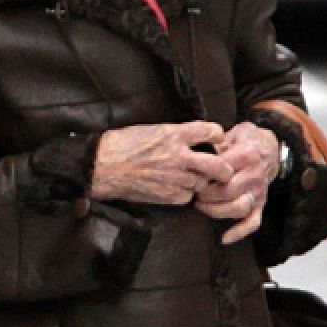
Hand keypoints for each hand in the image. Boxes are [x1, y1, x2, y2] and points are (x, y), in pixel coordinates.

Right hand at [91, 120, 229, 205]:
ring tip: (187, 179)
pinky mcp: (168, 196)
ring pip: (202, 183)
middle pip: (218, 164)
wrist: (101, 167)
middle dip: (224, 169)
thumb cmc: (121, 145)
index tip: (217, 140)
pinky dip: (184, 194)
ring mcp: (174, 178)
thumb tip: (193, 139)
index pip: (210, 131)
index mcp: (174, 135)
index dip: (218, 136)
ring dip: (199, 181)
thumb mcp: (151, 130)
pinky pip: (187, 197)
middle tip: (224, 171)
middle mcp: (178, 156)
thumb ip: (175, 135)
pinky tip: (173, 188)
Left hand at [192, 121, 279, 244]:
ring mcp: (258, 192)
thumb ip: (217, 143)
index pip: (221, 170)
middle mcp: (254, 176)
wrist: (269, 148)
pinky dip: (239, 232)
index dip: (203, 175)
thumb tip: (198, 153)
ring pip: (238, 209)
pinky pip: (253, 222)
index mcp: (246, 156)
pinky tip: (224, 238)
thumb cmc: (245, 140)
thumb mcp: (233, 133)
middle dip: (206, 195)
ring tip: (200, 206)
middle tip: (193, 192)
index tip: (191, 175)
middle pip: (227, 192)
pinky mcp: (260, 204)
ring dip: (216, 211)